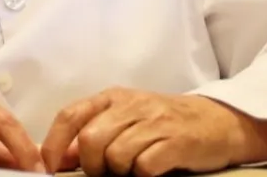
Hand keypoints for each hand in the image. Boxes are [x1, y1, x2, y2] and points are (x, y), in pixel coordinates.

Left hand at [40, 88, 247, 176]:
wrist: (217, 121)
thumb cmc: (163, 123)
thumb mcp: (125, 120)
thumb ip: (92, 135)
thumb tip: (58, 159)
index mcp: (112, 97)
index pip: (71, 115)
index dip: (54, 144)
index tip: (49, 168)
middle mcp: (131, 105)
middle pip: (92, 140)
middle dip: (93, 165)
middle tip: (106, 172)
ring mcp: (155, 122)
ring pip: (116, 155)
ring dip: (120, 171)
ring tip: (133, 168)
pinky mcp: (177, 142)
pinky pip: (144, 166)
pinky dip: (143, 173)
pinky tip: (153, 168)